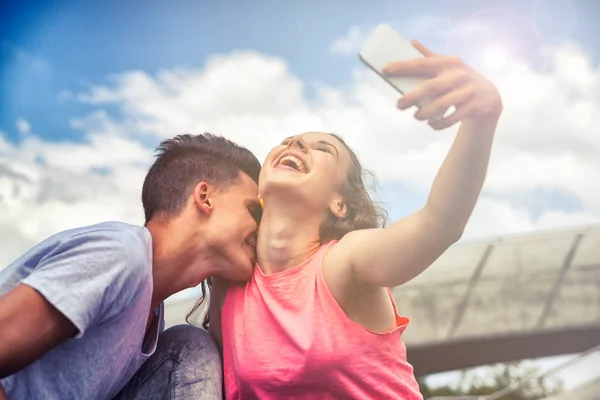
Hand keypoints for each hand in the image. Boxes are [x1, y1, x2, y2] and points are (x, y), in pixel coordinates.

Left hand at [383, 41, 502, 129]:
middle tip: (398, 105)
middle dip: (412, 97)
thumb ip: (430, 56)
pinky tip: (431, 124)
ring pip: (440, 106)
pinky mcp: (474, 107)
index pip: (422, 64)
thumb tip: (412, 42)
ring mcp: (467, 92)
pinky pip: (451, 119)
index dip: (403, 66)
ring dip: (424, 114)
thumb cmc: (460, 80)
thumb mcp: (449, 65)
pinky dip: (438, 124)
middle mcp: (458, 75)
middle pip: (430, 87)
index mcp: (448, 63)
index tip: (385, 69)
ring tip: (416, 116)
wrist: (490, 96)